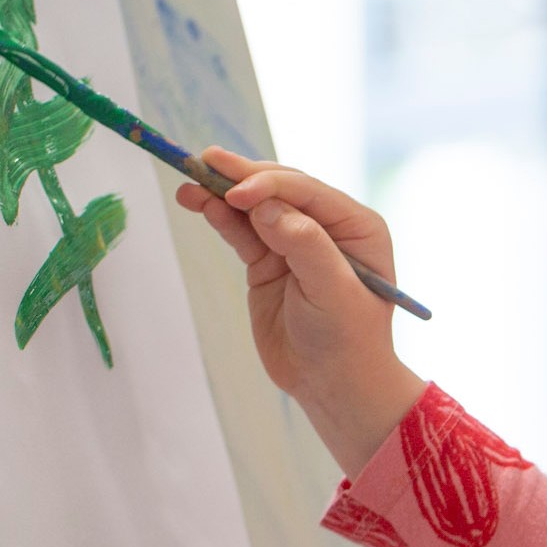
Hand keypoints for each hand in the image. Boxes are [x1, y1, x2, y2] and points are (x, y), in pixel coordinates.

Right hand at [175, 148, 425, 473]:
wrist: (334, 384)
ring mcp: (294, 243)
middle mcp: (328, 228)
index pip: (308, 191)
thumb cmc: (347, 339)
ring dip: (223, 194)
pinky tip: (199, 204)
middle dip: (241, 178)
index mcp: (357, 226)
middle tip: (202, 162)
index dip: (270, 184)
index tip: (236, 191)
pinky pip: (242, 232)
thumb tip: (266, 207)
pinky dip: (221, 218)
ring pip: (255, 209)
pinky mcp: (269, 263)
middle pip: (279, 190)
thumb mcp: (333, 292)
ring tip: (189, 184)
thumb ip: (304, 246)